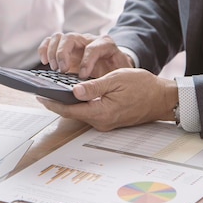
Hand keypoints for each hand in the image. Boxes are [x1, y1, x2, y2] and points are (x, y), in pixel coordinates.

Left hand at [37, 68, 178, 130]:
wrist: (162, 99)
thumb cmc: (143, 86)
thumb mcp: (116, 80)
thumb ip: (94, 86)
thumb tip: (74, 90)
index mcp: (101, 112)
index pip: (69, 109)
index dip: (52, 102)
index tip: (39, 95)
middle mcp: (101, 122)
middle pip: (72, 113)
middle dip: (56, 103)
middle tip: (42, 92)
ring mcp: (105, 123)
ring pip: (80, 113)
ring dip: (67, 104)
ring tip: (53, 91)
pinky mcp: (109, 120)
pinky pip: (89, 113)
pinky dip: (79, 104)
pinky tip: (74, 95)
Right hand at [38, 32, 133, 78]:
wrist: (115, 66)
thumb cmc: (116, 71)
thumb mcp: (118, 76)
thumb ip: (107, 81)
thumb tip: (93, 91)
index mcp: (105, 45)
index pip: (94, 47)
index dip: (86, 61)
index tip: (82, 76)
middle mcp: (88, 40)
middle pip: (71, 38)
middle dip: (64, 54)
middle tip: (62, 71)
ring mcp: (76, 43)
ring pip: (59, 37)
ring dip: (52, 52)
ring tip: (53, 68)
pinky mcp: (65, 48)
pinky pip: (51, 41)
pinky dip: (44, 49)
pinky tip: (44, 62)